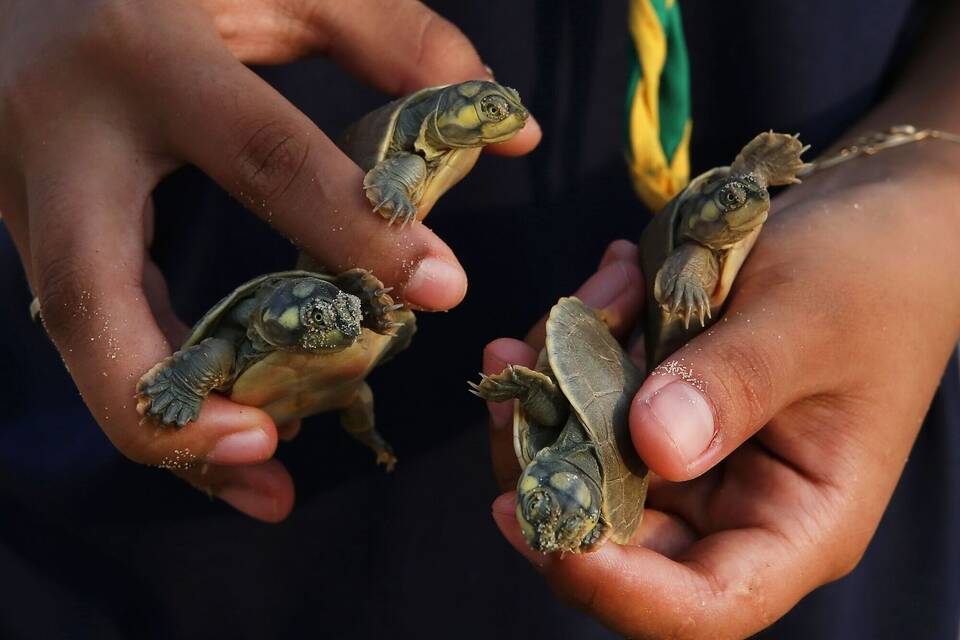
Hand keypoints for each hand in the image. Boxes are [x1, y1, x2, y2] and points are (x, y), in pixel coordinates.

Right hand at [0, 0, 538, 521]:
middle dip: (177, 396)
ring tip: (261, 484)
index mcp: (147, 56)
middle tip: (273, 455)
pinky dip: (157, 382)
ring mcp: (26, 188)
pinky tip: (224, 428)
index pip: (261, 158)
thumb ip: (392, 37)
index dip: (352, 228)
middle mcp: (66, 137)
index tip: (439, 288)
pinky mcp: (23, 219)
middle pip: (91, 293)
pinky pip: (87, 318)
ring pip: (78, 332)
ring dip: (166, 423)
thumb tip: (508, 127)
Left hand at [483, 146, 959, 637]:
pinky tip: (608, 281)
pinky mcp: (657, 405)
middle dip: (547, 454)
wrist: (876, 215)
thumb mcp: (809, 322)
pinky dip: (577, 345)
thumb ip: (735, 384)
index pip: (701, 604)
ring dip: (558, 381)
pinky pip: (589, 398)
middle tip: (519, 364)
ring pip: (583, 458)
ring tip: (595, 293)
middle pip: (611, 533)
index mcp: (794, 521)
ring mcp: (687, 455)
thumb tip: (650, 445)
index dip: (610, 584)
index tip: (529, 515)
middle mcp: (732, 505)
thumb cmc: (872, 274)